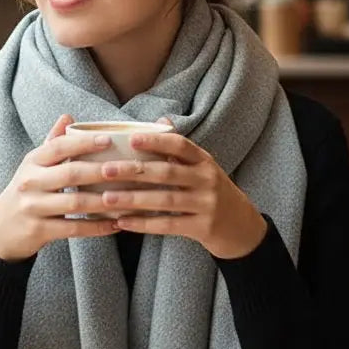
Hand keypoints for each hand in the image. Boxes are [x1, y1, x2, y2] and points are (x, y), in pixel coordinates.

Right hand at [0, 115, 124, 261]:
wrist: (0, 230)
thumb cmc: (26, 191)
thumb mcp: (34, 166)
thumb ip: (52, 143)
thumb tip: (68, 116)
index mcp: (32, 161)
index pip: (59, 146)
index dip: (84, 142)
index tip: (109, 139)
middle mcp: (30, 182)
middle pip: (72, 173)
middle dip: (105, 171)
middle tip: (134, 169)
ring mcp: (33, 207)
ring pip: (76, 202)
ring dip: (106, 200)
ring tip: (130, 197)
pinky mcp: (39, 230)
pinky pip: (73, 228)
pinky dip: (96, 227)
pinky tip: (116, 224)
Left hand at [100, 119, 267, 259]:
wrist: (242, 228)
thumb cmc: (213, 192)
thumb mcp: (203, 168)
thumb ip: (180, 149)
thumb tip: (160, 120)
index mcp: (204, 161)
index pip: (180, 145)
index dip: (156, 141)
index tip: (131, 139)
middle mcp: (207, 180)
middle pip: (167, 173)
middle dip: (134, 171)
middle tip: (105, 170)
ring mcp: (206, 205)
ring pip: (164, 200)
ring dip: (133, 199)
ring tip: (107, 198)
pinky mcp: (203, 228)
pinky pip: (168, 225)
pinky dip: (143, 224)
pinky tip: (122, 222)